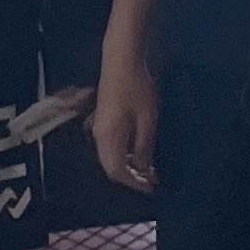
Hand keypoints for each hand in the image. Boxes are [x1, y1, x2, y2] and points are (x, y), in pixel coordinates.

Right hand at [91, 53, 157, 192]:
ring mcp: (98, 128)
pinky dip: (123, 155)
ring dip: (127, 167)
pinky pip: (110, 148)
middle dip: (130, 177)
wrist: (121, 61)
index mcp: (109, 138)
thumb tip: (144, 171)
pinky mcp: (102, 121)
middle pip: (111, 167)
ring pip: (110, 158)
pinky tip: (138, 152)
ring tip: (147, 169)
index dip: (134, 183)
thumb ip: (144, 148)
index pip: (118, 171)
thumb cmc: (137, 89)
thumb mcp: (147, 121)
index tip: (151, 188)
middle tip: (151, 181)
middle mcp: (99, 136)